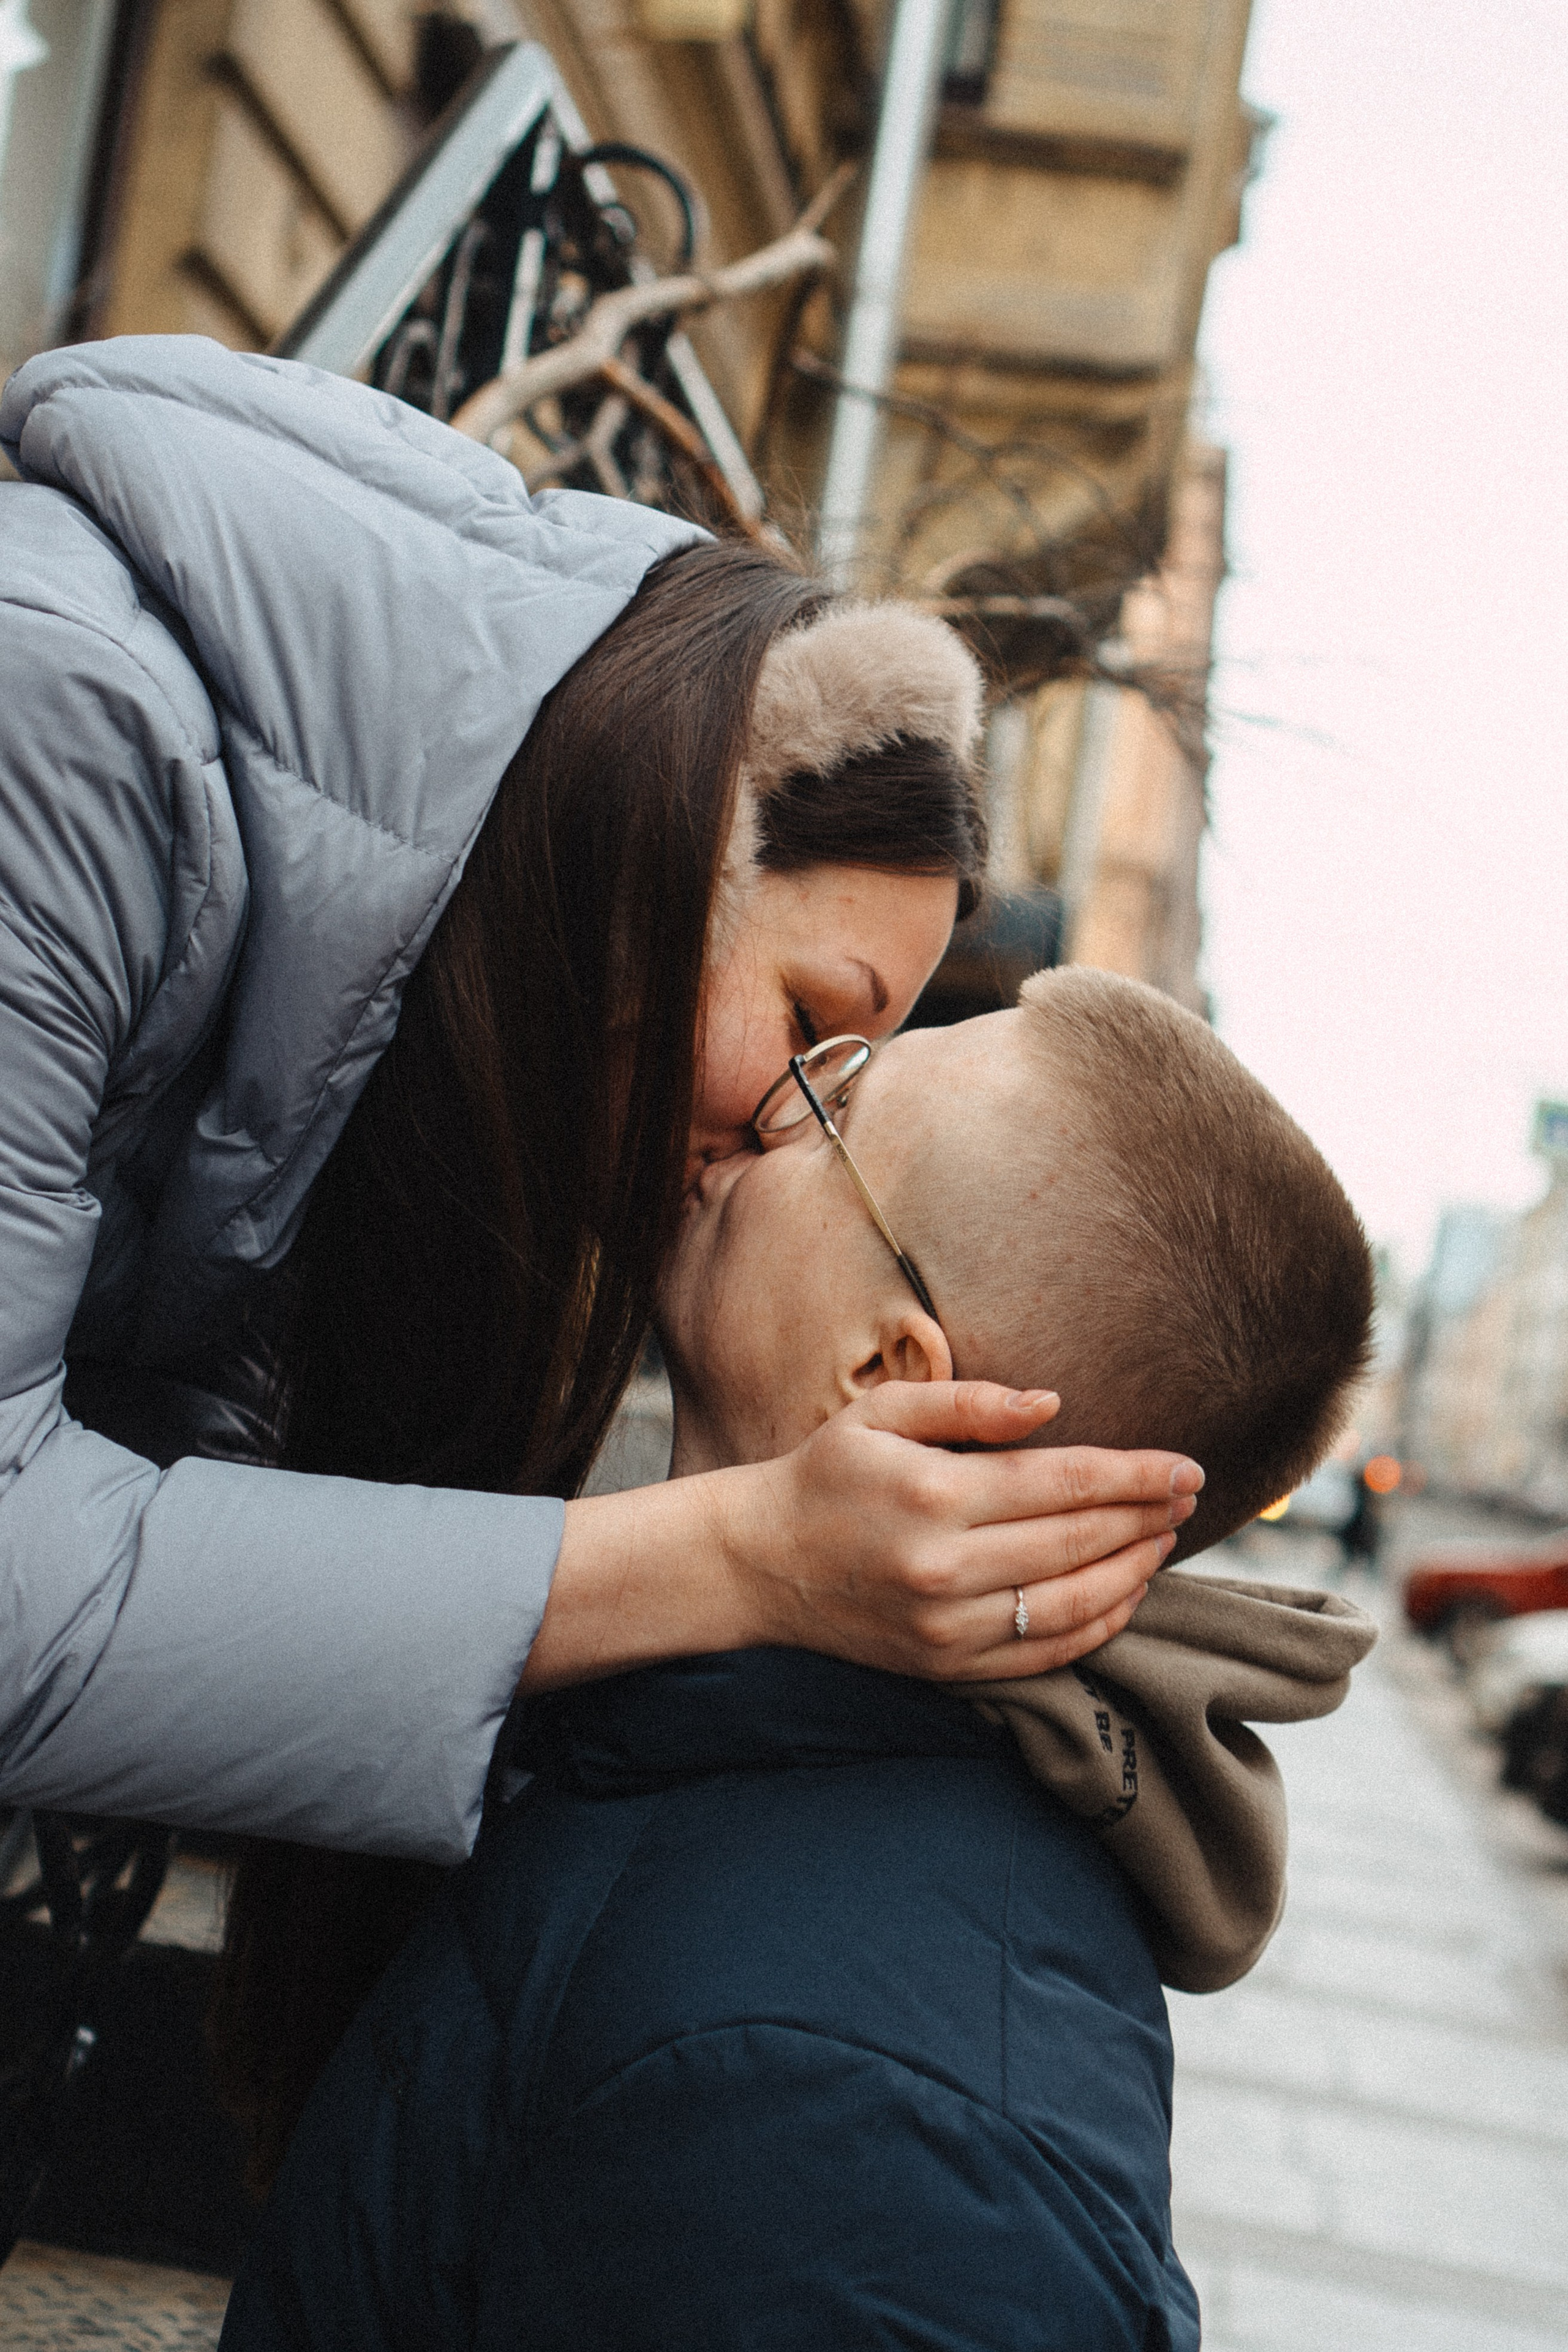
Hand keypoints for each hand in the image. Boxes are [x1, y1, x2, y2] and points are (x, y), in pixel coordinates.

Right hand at [716, 1382, 1201, 1681]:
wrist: (756, 1564)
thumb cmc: (825, 1474)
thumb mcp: (883, 1413)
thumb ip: (970, 1402)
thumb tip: (1053, 1404)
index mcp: (935, 1495)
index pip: (1066, 1483)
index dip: (1137, 1475)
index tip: (1186, 1466)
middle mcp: (946, 1568)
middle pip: (1080, 1542)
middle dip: (1147, 1516)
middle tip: (1191, 1497)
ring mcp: (947, 1628)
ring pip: (1073, 1605)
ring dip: (1134, 1572)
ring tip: (1163, 1539)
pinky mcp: (945, 1667)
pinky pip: (1044, 1654)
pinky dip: (1097, 1626)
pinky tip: (1124, 1595)